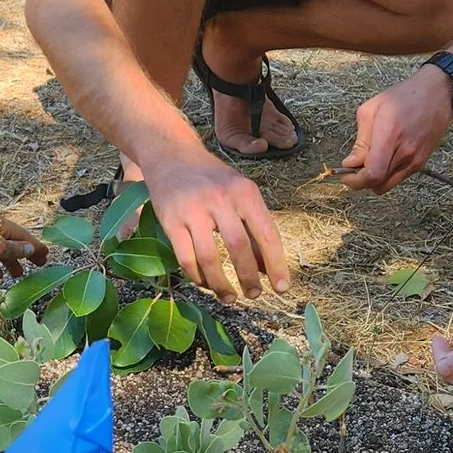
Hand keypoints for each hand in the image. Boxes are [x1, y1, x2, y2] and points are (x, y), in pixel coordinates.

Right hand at [139, 150, 289, 303]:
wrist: (171, 154)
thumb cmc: (212, 178)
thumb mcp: (239, 193)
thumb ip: (253, 227)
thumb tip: (266, 267)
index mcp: (244, 192)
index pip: (267, 233)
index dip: (276, 264)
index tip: (282, 288)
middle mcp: (220, 199)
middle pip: (239, 248)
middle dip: (249, 278)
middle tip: (254, 295)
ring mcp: (193, 210)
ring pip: (210, 258)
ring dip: (221, 284)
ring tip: (229, 297)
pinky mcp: (170, 220)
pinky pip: (186, 258)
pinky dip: (197, 276)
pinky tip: (205, 283)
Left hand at [338, 70, 452, 194]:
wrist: (438, 93)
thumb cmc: (404, 96)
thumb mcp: (371, 109)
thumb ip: (360, 140)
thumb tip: (351, 163)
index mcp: (390, 135)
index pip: (372, 174)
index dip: (356, 181)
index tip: (346, 175)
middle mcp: (405, 152)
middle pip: (378, 184)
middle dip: (362, 180)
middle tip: (355, 167)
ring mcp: (415, 160)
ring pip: (388, 185)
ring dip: (375, 178)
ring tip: (371, 160)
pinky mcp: (421, 163)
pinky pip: (399, 178)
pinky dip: (387, 174)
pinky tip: (385, 157)